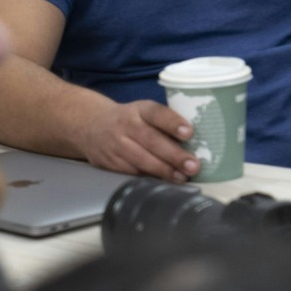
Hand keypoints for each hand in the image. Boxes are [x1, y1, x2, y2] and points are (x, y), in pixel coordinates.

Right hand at [72, 98, 197, 181]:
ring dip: (163, 170)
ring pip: (140, 159)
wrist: (90, 124)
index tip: (189, 132)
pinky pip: (130, 171)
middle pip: (150, 140)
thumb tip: (201, 140)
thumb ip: (165, 122)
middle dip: (173, 155)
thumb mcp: (143, 111)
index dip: (172, 122)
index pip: (156, 113)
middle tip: (192, 165)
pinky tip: (163, 181)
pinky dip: (148, 177)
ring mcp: (114, 144)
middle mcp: (124, 125)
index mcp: (138, 110)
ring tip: (181, 177)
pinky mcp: (108, 161)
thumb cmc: (129, 120)